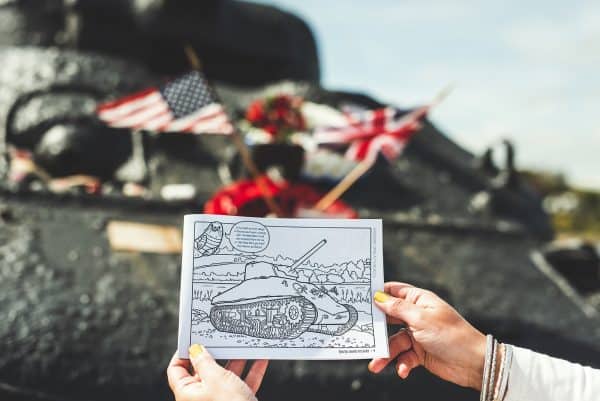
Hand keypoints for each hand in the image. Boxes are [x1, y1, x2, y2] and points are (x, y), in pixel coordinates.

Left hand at [167, 344, 268, 400]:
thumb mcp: (216, 379)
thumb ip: (204, 362)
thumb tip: (195, 350)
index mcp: (187, 393)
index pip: (176, 370)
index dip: (183, 354)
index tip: (194, 341)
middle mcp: (200, 398)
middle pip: (203, 371)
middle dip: (216, 355)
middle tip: (222, 340)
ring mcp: (218, 400)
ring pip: (225, 376)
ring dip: (237, 361)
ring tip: (243, 348)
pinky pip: (241, 384)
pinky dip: (250, 372)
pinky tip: (260, 361)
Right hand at [369, 282, 485, 389]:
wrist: (474, 364)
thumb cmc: (452, 335)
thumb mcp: (421, 319)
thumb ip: (397, 308)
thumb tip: (378, 297)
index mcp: (419, 300)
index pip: (394, 291)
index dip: (378, 295)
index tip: (360, 300)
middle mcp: (416, 316)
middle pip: (389, 319)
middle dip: (377, 329)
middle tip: (362, 335)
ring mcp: (418, 335)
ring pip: (394, 342)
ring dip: (386, 353)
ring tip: (377, 365)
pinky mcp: (420, 352)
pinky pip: (404, 357)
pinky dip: (401, 364)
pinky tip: (403, 370)